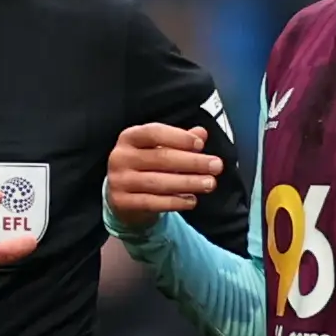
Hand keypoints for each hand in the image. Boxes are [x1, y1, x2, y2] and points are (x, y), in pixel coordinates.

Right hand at [105, 122, 221, 233]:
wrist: (122, 196)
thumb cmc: (146, 166)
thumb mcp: (159, 149)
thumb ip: (180, 140)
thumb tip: (201, 133)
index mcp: (129, 137)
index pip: (154, 132)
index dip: (178, 138)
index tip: (201, 145)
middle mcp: (120, 157)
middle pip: (160, 158)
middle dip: (192, 162)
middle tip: (216, 166)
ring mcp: (119, 181)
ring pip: (158, 182)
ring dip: (188, 183)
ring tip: (210, 183)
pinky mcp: (122, 202)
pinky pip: (152, 202)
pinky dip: (175, 202)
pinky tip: (192, 200)